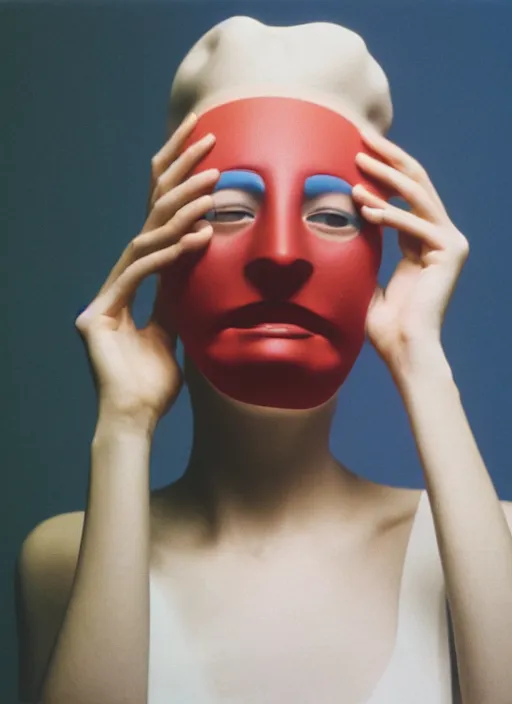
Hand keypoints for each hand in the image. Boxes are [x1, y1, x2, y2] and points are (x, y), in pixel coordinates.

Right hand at [75, 112, 218, 428]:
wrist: (132, 420)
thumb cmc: (153, 383)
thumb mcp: (175, 330)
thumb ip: (178, 298)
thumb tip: (197, 272)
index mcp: (134, 283)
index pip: (160, 223)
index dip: (180, 184)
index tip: (210, 153)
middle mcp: (118, 281)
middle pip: (149, 215)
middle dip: (178, 171)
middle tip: (208, 134)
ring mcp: (105, 296)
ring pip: (144, 238)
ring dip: (181, 209)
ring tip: (214, 184)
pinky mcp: (98, 316)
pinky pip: (138, 276)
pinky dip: (169, 255)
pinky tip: (198, 237)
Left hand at [351, 129, 468, 380]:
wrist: (404, 349)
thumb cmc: (383, 322)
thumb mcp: (367, 274)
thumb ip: (362, 246)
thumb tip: (336, 222)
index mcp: (422, 239)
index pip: (405, 192)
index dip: (383, 169)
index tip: (357, 150)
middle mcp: (441, 235)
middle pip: (416, 182)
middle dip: (388, 157)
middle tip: (361, 137)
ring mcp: (450, 242)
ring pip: (418, 195)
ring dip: (386, 178)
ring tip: (357, 162)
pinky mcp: (452, 253)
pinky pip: (417, 225)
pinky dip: (391, 215)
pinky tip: (365, 208)